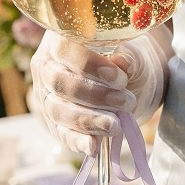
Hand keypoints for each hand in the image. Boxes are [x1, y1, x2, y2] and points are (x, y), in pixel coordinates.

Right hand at [31, 30, 133, 156]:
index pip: (64, 49)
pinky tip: (94, 146)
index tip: (120, 78)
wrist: (134, 82)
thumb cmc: (130, 61)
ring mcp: (48, 95)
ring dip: (89, 120)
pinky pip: (60, 133)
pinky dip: (77, 141)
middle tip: (127, 101)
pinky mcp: (55, 122)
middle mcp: (48, 66)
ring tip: (117, 125)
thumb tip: (120, 61)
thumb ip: (130, 56)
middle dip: (94, 96)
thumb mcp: (136, 55)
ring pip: (57, 110)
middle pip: (59, 82)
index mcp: (62, 38)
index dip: (89, 65)